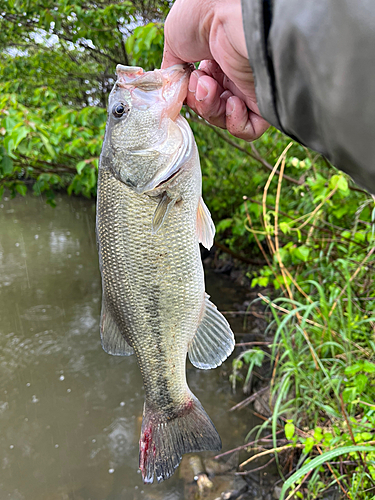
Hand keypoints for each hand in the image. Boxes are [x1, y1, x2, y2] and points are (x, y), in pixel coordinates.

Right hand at [162, 0, 268, 140]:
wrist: (225, 9)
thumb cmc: (201, 14)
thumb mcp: (174, 43)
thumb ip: (173, 73)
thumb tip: (171, 95)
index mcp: (214, 59)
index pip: (199, 92)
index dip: (188, 93)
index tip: (184, 81)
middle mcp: (232, 73)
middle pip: (210, 107)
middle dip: (198, 100)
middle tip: (198, 82)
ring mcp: (247, 86)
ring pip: (225, 118)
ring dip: (210, 109)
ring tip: (210, 86)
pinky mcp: (262, 97)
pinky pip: (250, 129)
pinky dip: (236, 124)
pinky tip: (232, 103)